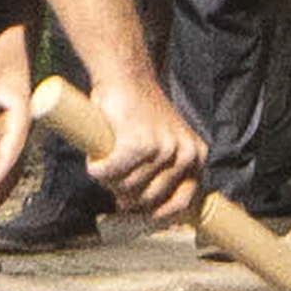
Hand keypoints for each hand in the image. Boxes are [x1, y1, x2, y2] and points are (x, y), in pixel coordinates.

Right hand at [84, 71, 204, 222]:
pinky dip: (96, 169)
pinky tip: (93, 159)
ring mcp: (162, 150)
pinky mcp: (137, 145)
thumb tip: (134, 209)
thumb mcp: (161, 141)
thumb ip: (158, 172)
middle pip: (147, 198)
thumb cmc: (139, 109)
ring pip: (126, 187)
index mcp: (196, 155)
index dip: (159, 214)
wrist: (127, 75)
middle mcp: (185, 154)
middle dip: (124, 194)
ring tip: (103, 161)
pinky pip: (110, 173)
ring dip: (108, 180)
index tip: (141, 215)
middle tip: (112, 177)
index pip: (183, 201)